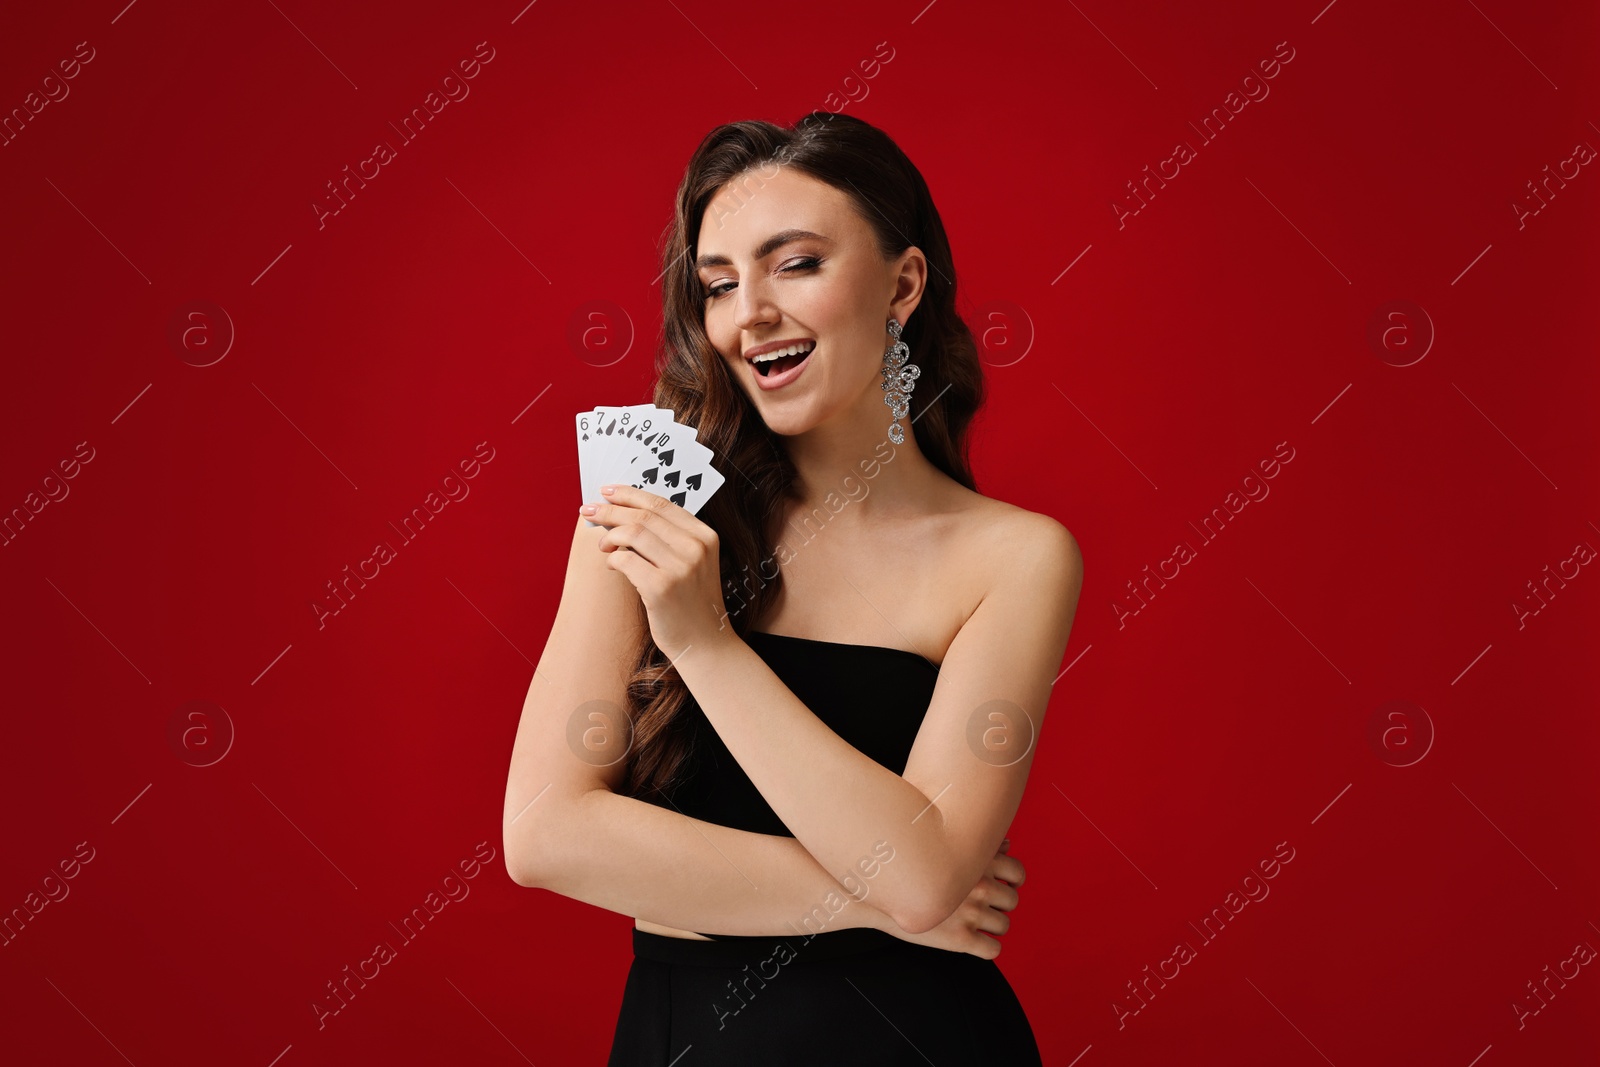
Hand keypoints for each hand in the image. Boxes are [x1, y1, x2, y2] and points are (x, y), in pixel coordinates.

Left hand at [580, 484, 728, 656]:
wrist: (704, 643)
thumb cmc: (691, 602)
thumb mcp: (692, 563)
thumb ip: (670, 538)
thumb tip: (624, 513)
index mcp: (705, 536)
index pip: (662, 504)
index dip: (630, 494)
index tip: (607, 492)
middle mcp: (695, 548)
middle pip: (644, 515)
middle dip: (611, 509)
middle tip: (589, 509)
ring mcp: (680, 567)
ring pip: (633, 533)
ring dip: (609, 535)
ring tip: (603, 544)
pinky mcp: (661, 587)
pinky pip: (625, 559)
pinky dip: (612, 558)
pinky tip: (612, 564)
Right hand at [882, 839, 1023, 958]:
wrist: (872, 893)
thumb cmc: (905, 866)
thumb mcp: (942, 846)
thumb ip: (978, 845)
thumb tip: (1007, 844)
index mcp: (977, 861)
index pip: (1017, 872)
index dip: (1013, 880)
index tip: (1004, 885)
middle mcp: (978, 885)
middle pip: (1012, 900)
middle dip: (1001, 904)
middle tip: (985, 906)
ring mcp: (970, 913)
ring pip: (1004, 925)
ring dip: (994, 925)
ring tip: (976, 923)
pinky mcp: (960, 939)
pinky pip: (993, 950)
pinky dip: (987, 948)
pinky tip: (973, 941)